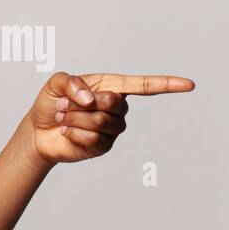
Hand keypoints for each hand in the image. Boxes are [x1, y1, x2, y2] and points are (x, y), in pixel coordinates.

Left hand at [23, 71, 195, 165]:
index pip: (145, 86)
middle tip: (65, 104)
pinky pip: (94, 140)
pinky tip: (66, 133)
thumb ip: (72, 83)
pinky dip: (74, 133)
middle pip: (114, 104)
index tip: (189, 85)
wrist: (39, 131)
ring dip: (76, 119)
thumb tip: (92, 98)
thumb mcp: (56, 84)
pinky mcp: (103, 147)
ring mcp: (112, 129)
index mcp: (111, 86)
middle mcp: (117, 107)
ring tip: (63, 118)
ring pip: (102, 122)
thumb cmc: (51, 103)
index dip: (167, 85)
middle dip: (84, 104)